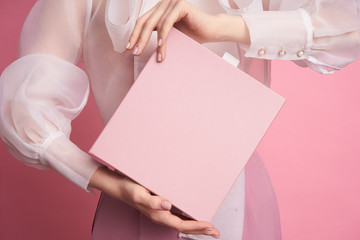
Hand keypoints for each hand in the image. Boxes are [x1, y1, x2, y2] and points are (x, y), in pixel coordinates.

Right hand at [89, 166, 219, 237]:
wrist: (120, 186)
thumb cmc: (129, 189)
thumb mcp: (139, 194)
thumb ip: (152, 201)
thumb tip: (168, 206)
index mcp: (158, 215)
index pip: (181, 225)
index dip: (196, 227)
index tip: (210, 227)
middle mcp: (161, 216)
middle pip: (184, 227)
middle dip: (201, 230)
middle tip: (216, 232)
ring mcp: (161, 213)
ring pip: (182, 223)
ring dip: (196, 226)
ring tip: (209, 228)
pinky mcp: (160, 207)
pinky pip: (177, 216)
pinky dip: (188, 218)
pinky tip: (192, 216)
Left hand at [126, 0, 248, 61]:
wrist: (212, 30)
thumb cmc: (193, 34)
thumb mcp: (170, 36)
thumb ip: (157, 36)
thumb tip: (141, 48)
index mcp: (159, 10)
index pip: (142, 21)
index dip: (135, 35)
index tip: (129, 48)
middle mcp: (163, 3)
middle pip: (145, 22)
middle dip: (139, 39)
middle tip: (135, 52)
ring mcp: (171, 2)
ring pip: (155, 24)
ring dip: (153, 42)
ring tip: (156, 56)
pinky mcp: (180, 5)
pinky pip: (166, 22)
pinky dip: (163, 35)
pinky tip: (161, 46)